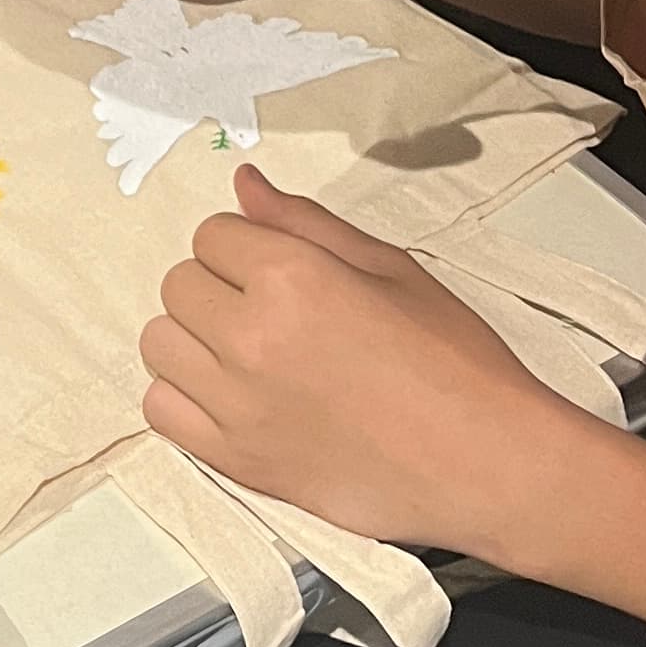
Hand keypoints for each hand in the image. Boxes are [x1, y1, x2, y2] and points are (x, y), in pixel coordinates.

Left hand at [138, 167, 595, 566]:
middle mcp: (251, 338)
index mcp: (291, 278)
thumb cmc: (456, 365)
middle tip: (271, 310)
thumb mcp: (390, 268)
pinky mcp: (236, 460)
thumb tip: (246, 185)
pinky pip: (162, 410)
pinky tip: (233, 396)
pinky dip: (185, 398)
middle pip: (179, 284)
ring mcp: (237, 404)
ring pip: (160, 344)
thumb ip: (305, 223)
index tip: (276, 267)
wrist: (485, 461)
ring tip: (250, 353)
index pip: (211, 234)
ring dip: (195, 340)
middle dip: (217, 286)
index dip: (245, 245)